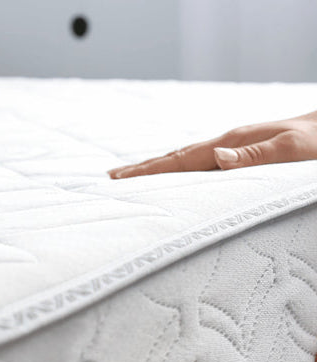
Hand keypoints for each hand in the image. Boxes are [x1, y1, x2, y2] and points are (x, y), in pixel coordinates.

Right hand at [108, 111, 316, 178]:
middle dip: (141, 168)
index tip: (120, 177)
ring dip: (155, 167)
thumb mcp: (290, 151)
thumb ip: (252, 156)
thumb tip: (214, 157)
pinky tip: (173, 172)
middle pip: (173, 157)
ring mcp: (229, 148)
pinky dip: (175, 168)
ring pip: (182, 159)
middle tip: (112, 176)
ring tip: (132, 174)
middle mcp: (224, 145)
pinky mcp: (236, 152)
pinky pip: (196, 162)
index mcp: (230, 145)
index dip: (148, 170)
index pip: (179, 160)